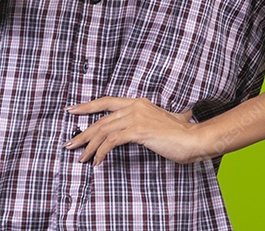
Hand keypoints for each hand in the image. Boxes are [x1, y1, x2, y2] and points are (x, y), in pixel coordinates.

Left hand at [63, 97, 203, 166]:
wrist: (194, 139)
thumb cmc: (181, 134)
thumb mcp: (163, 121)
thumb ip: (154, 119)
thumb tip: (149, 125)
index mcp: (138, 102)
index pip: (106, 102)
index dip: (87, 106)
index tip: (72, 110)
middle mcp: (135, 106)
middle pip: (101, 119)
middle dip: (83, 133)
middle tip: (69, 145)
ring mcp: (136, 117)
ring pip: (103, 130)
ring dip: (89, 147)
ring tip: (81, 158)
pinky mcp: (138, 130)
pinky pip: (112, 141)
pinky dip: (101, 152)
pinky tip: (97, 162)